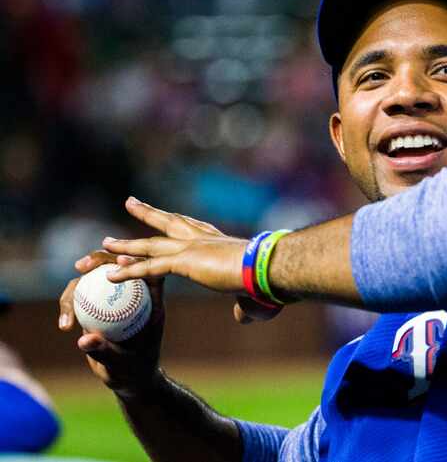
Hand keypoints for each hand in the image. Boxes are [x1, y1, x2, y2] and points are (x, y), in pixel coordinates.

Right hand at [58, 250, 165, 397]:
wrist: (131, 379)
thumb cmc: (134, 371)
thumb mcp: (122, 364)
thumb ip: (103, 351)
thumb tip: (84, 340)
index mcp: (152, 303)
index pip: (148, 272)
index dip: (135, 261)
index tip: (118, 260)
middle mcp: (134, 296)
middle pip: (118, 267)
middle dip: (99, 259)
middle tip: (80, 266)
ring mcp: (115, 300)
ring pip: (95, 280)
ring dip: (78, 285)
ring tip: (66, 306)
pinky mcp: (100, 307)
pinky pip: (83, 298)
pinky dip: (71, 306)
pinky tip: (64, 324)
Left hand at [100, 197, 281, 322]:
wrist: (268, 267)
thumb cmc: (267, 279)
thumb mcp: (251, 294)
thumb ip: (242, 304)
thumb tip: (242, 317)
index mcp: (219, 241)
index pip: (193, 227)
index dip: (178, 221)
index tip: (167, 214)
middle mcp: (203, 238)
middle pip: (168, 223)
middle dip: (148, 214)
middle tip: (131, 202)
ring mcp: (192, 247)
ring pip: (151, 246)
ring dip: (126, 246)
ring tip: (104, 244)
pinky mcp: (185, 261)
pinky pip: (150, 268)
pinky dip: (130, 271)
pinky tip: (110, 275)